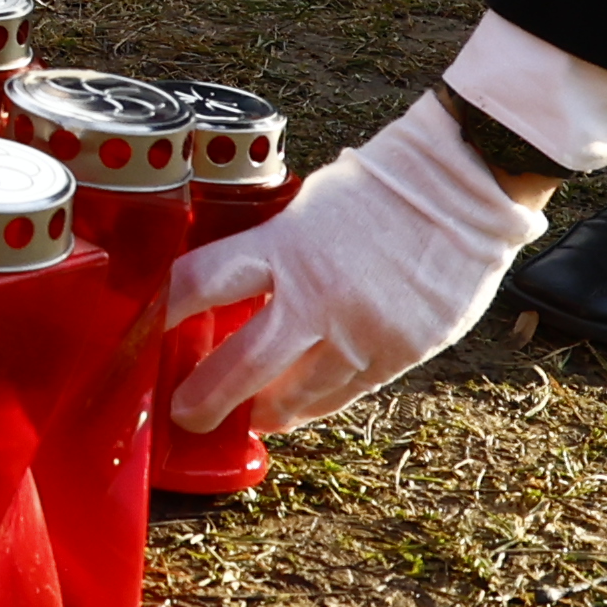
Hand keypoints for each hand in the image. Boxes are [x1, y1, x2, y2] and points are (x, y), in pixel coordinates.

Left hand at [160, 91, 548, 438]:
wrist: (462, 188)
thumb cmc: (380, 188)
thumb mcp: (308, 208)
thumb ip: (275, 251)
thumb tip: (237, 291)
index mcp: (284, 245)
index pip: (203, 282)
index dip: (167, 311)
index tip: (145, 332)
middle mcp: (317, 295)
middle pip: (243, 363)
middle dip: (207, 396)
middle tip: (186, 414)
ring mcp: (360, 329)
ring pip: (297, 393)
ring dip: (264, 412)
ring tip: (245, 418)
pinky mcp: (399, 352)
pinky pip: (345, 393)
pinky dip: (316, 405)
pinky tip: (296, 411)